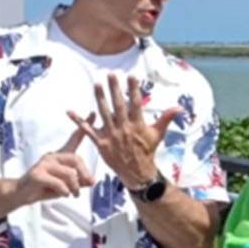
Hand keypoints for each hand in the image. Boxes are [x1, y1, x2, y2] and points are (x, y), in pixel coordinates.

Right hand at [19, 125, 93, 202]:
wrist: (21, 193)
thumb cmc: (44, 187)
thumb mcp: (66, 185)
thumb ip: (79, 181)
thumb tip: (92, 180)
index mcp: (59, 156)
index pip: (74, 138)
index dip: (84, 129)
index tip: (94, 114)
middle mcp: (51, 156)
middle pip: (76, 159)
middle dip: (84, 174)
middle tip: (87, 185)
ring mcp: (43, 164)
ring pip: (70, 173)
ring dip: (75, 187)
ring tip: (73, 194)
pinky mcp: (37, 174)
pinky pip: (59, 183)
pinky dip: (65, 191)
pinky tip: (63, 194)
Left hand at [85, 73, 179, 190]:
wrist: (138, 173)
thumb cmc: (148, 151)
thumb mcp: (158, 134)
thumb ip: (166, 118)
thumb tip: (179, 107)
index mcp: (137, 125)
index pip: (136, 103)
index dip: (134, 89)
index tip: (131, 75)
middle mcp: (124, 128)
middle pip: (118, 105)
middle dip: (115, 89)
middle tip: (111, 74)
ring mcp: (111, 135)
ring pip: (104, 113)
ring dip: (99, 98)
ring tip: (96, 84)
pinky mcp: (100, 143)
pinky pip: (87, 130)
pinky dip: (78, 121)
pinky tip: (69, 111)